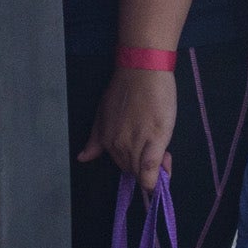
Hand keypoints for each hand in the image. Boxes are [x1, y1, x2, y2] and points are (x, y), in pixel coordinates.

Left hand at [81, 65, 177, 187]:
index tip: (144, 154)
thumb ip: (95, 140)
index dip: (135, 164)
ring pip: (143, 171)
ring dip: (155, 169)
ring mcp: (136, 143)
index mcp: (107, 140)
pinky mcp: (155, 139)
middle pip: (133, 169)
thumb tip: (82, 158)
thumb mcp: (102, 114)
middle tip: (156, 150)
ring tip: (164, 153)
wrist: (142, 71)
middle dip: (144, 166)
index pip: (123, 165)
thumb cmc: (125, 88)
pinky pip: (151, 167)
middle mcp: (118, 146)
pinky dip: (156, 176)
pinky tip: (164, 174)